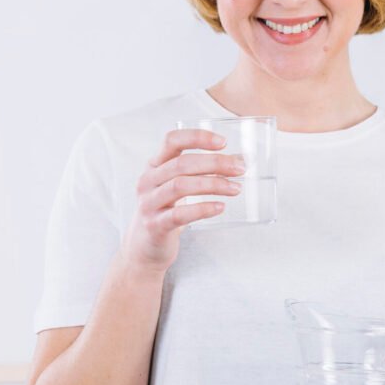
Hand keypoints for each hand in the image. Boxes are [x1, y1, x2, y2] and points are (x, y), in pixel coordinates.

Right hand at [118, 128, 244, 273]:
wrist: (145, 247)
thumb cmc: (167, 210)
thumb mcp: (177, 185)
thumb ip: (201, 171)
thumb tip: (238, 160)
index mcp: (155, 164)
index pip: (172, 140)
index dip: (197, 137)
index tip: (224, 142)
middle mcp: (148, 180)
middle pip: (182, 163)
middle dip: (215, 163)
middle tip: (239, 169)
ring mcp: (149, 203)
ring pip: (181, 186)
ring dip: (213, 184)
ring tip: (235, 188)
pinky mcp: (154, 225)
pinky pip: (180, 214)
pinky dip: (203, 209)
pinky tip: (220, 207)